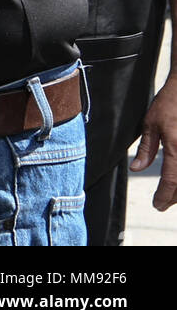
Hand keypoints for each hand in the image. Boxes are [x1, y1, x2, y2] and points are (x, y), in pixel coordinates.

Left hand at [132, 75, 176, 210]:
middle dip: (174, 198)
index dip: (164, 196)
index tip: (156, 205)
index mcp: (176, 148)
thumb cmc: (168, 104)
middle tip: (162, 203)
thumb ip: (146, 149)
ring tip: (171, 196)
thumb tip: (136, 169)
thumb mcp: (151, 124)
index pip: (171, 181)